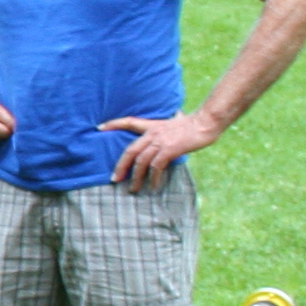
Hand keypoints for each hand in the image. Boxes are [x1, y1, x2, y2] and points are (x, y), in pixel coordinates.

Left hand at [100, 107, 218, 191]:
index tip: (99, 128)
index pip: (129, 121)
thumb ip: (172, 122)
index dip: (113, 124)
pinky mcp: (169, 149)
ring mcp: (160, 141)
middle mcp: (153, 133)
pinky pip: (156, 167)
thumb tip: (177, 116)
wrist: (206, 122)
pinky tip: (154, 187)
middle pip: (130, 150)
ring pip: (141, 162)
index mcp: (153, 125)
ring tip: (133, 189)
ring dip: (136, 177)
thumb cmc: (194, 123)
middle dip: (121, 166)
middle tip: (114, 179)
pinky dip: (153, 178)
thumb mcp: (177, 120)